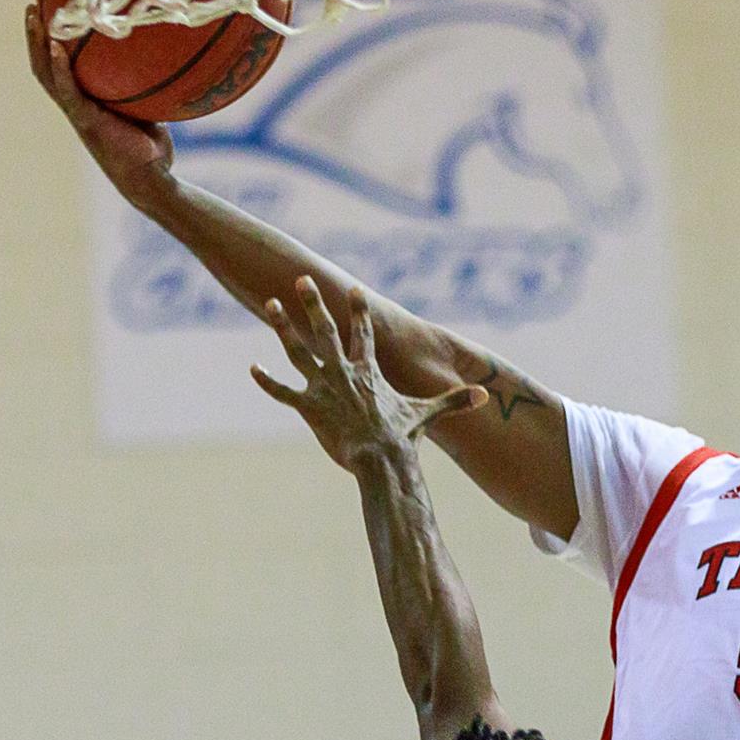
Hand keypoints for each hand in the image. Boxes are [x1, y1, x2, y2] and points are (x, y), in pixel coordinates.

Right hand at [24, 5, 175, 198]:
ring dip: (38, 46)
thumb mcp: (146, 110)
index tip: (47, 15)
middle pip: (43, 67)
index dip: (48, 45)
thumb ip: (144, 87)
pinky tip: (57, 47)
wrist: (151, 178)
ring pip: (46, 75)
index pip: (58, 69)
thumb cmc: (150, 148)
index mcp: (84, 103)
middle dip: (34, 38)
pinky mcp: (86, 122)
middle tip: (30, 7)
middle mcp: (74, 106)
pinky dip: (60, 69)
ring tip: (34, 17)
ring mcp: (77, 114)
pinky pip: (68, 91)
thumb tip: (165, 58)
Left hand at [250, 277, 487, 469]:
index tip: (355, 291)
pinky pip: (283, 393)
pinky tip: (253, 369)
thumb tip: (486, 396)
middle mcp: (343, 372)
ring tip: (271, 305)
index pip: (364, 334)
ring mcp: (324, 388)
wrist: (381, 459)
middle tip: (302, 280)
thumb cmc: (403, 438)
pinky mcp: (308, 408)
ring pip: (298, 351)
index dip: (360, 311)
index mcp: (369, 371)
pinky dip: (267, 382)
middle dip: (313, 303)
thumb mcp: (427, 415)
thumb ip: (453, 402)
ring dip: (284, 328)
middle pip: (325, 330)